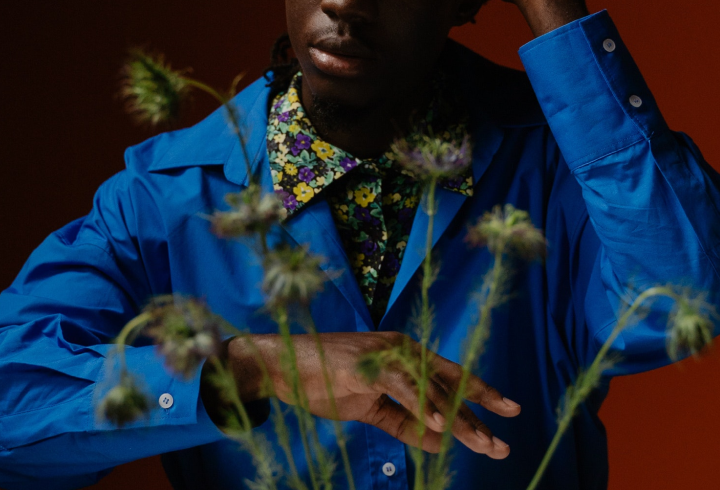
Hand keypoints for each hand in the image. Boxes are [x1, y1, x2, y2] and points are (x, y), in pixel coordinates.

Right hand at [227, 331, 519, 457]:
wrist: (286, 366)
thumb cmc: (327, 382)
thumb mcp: (371, 408)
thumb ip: (404, 423)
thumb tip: (438, 442)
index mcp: (405, 357)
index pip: (450, 376)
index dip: (480, 393)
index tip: (508, 410)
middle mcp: (403, 350)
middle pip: (449, 383)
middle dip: (479, 414)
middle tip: (502, 443)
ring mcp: (387, 355)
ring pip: (432, 388)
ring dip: (457, 419)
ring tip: (482, 444)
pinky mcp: (369, 364)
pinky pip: (402, 386)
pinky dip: (423, 405)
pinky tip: (441, 427)